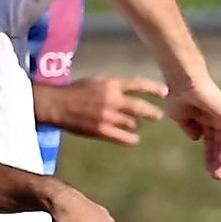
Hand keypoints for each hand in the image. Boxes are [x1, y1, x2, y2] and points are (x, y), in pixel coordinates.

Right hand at [39, 76, 166, 145]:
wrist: (56, 105)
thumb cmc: (75, 92)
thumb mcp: (96, 82)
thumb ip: (114, 87)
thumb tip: (131, 92)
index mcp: (110, 84)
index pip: (137, 84)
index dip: (153, 88)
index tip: (164, 92)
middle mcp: (111, 99)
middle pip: (139, 107)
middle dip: (152, 112)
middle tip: (159, 115)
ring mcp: (106, 116)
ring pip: (131, 123)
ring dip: (135, 125)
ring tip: (135, 125)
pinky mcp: (101, 131)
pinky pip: (122, 138)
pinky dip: (131, 139)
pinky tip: (134, 139)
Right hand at [163, 75, 220, 179]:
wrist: (184, 82)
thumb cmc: (179, 94)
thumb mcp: (180, 115)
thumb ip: (189, 127)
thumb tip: (197, 138)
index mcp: (205, 119)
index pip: (211, 141)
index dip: (210, 156)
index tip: (209, 170)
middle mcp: (216, 119)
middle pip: (220, 144)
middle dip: (217, 160)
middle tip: (216, 176)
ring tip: (218, 173)